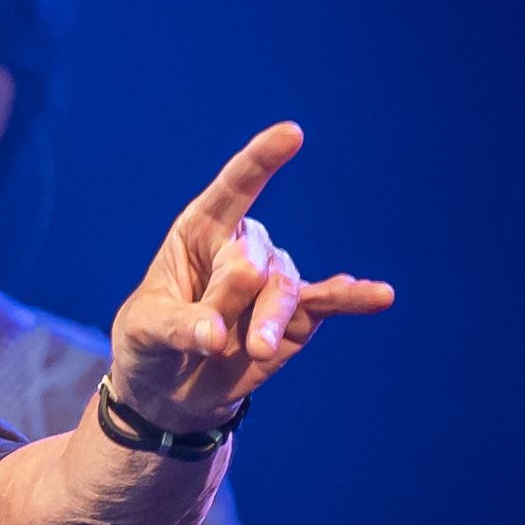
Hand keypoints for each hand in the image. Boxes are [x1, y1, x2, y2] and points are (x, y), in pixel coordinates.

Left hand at [106, 124, 394, 432]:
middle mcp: (243, 247)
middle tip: (206, 337)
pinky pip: (327, 303)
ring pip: (282, 288)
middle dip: (227, 300)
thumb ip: (179, 325)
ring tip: (260, 351)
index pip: (234, 188)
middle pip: (252, 259)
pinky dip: (352, 299)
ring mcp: (272, 281)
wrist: (171, 390)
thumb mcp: (146, 331)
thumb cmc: (150, 344)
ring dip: (270, 320)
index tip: (292, 134)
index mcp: (201, 231)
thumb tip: (217, 335)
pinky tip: (379, 295)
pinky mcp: (295, 316)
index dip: (261, 161)